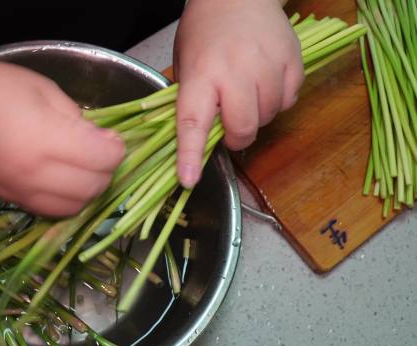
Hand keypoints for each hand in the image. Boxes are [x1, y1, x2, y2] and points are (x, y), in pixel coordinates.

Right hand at [0, 60, 124, 216]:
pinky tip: (64, 179)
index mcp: (44, 139)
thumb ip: (78, 119)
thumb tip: (102, 142)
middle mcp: (33, 173)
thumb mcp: (45, 90)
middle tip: (101, 151)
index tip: (112, 138)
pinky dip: (66, 200)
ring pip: (74, 207)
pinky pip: (50, 211)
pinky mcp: (9, 199)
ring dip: (89, 190)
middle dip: (107, 171)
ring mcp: (19, 191)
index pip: (102, 159)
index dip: (116, 149)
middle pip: (93, 188)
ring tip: (85, 167)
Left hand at [173, 0, 303, 186]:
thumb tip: (200, 139)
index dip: (190, 154)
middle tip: (229, 129)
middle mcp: (234, 71)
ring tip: (247, 95)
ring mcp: (267, 65)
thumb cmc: (205, 32)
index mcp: (201, 74)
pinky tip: (265, 84)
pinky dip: (278, 102)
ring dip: (257, 117)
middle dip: (236, 137)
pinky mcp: (292, 60)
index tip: (189, 180)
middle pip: (242, 127)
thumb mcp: (186, 64)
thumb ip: (194, 99)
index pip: (193, 121)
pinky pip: (289, 101)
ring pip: (268, 117)